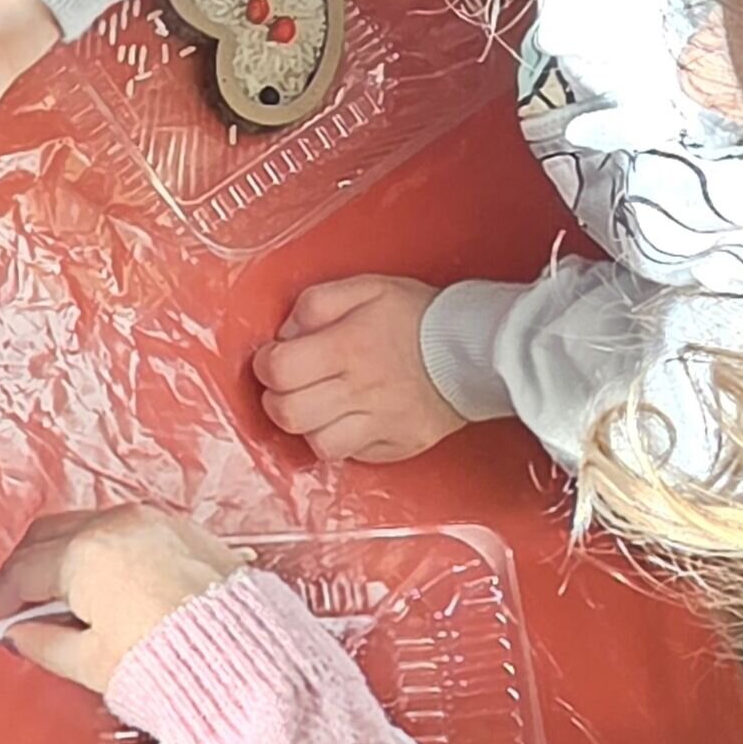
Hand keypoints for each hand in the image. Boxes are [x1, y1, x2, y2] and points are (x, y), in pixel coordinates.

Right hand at [0, 504, 252, 694]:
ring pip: (87, 527)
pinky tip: (102, 581)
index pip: (21, 574)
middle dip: (22, 569)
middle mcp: (117, 527)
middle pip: (48, 538)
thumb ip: (46, 645)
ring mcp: (154, 523)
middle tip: (8, 604)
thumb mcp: (94, 665)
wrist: (250, 661)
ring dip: (62, 555)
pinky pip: (127, 530)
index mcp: (85, 555)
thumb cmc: (174, 663)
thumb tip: (22, 636)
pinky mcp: (185, 531)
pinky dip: (102, 550)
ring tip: (55, 596)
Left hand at [253, 276, 463, 463]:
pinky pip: (349, 456)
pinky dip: (340, 440)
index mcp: (348, 347)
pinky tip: (347, 419)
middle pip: (288, 414)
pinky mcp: (395, 447)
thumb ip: (317, 304)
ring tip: (319, 404)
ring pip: (316, 443)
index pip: (279, 370)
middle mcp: (360, 391)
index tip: (274, 358)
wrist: (477, 348)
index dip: (265, 365)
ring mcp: (379, 425)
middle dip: (277, 399)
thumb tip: (285, 334)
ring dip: (308, 424)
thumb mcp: (367, 288)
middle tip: (290, 385)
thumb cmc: (420, 316)